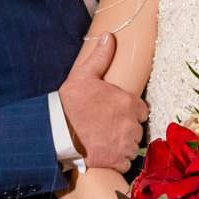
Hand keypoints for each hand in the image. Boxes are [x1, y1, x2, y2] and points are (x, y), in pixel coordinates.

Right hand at [58, 32, 145, 169]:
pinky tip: (106, 152)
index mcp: (128, 103)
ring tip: (108, 140)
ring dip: (125, 144)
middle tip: (111, 126)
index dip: (131, 111)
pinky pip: (127, 162)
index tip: (120, 112)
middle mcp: (131, 125)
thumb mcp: (84, 75)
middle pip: (138, 128)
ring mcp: (125, 145)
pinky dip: (119, 159)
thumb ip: (101, 57)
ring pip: (134, 146)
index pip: (142, 110)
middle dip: (128, 128)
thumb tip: (109, 37)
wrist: (57, 132)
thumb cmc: (70, 103)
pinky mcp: (117, 161)